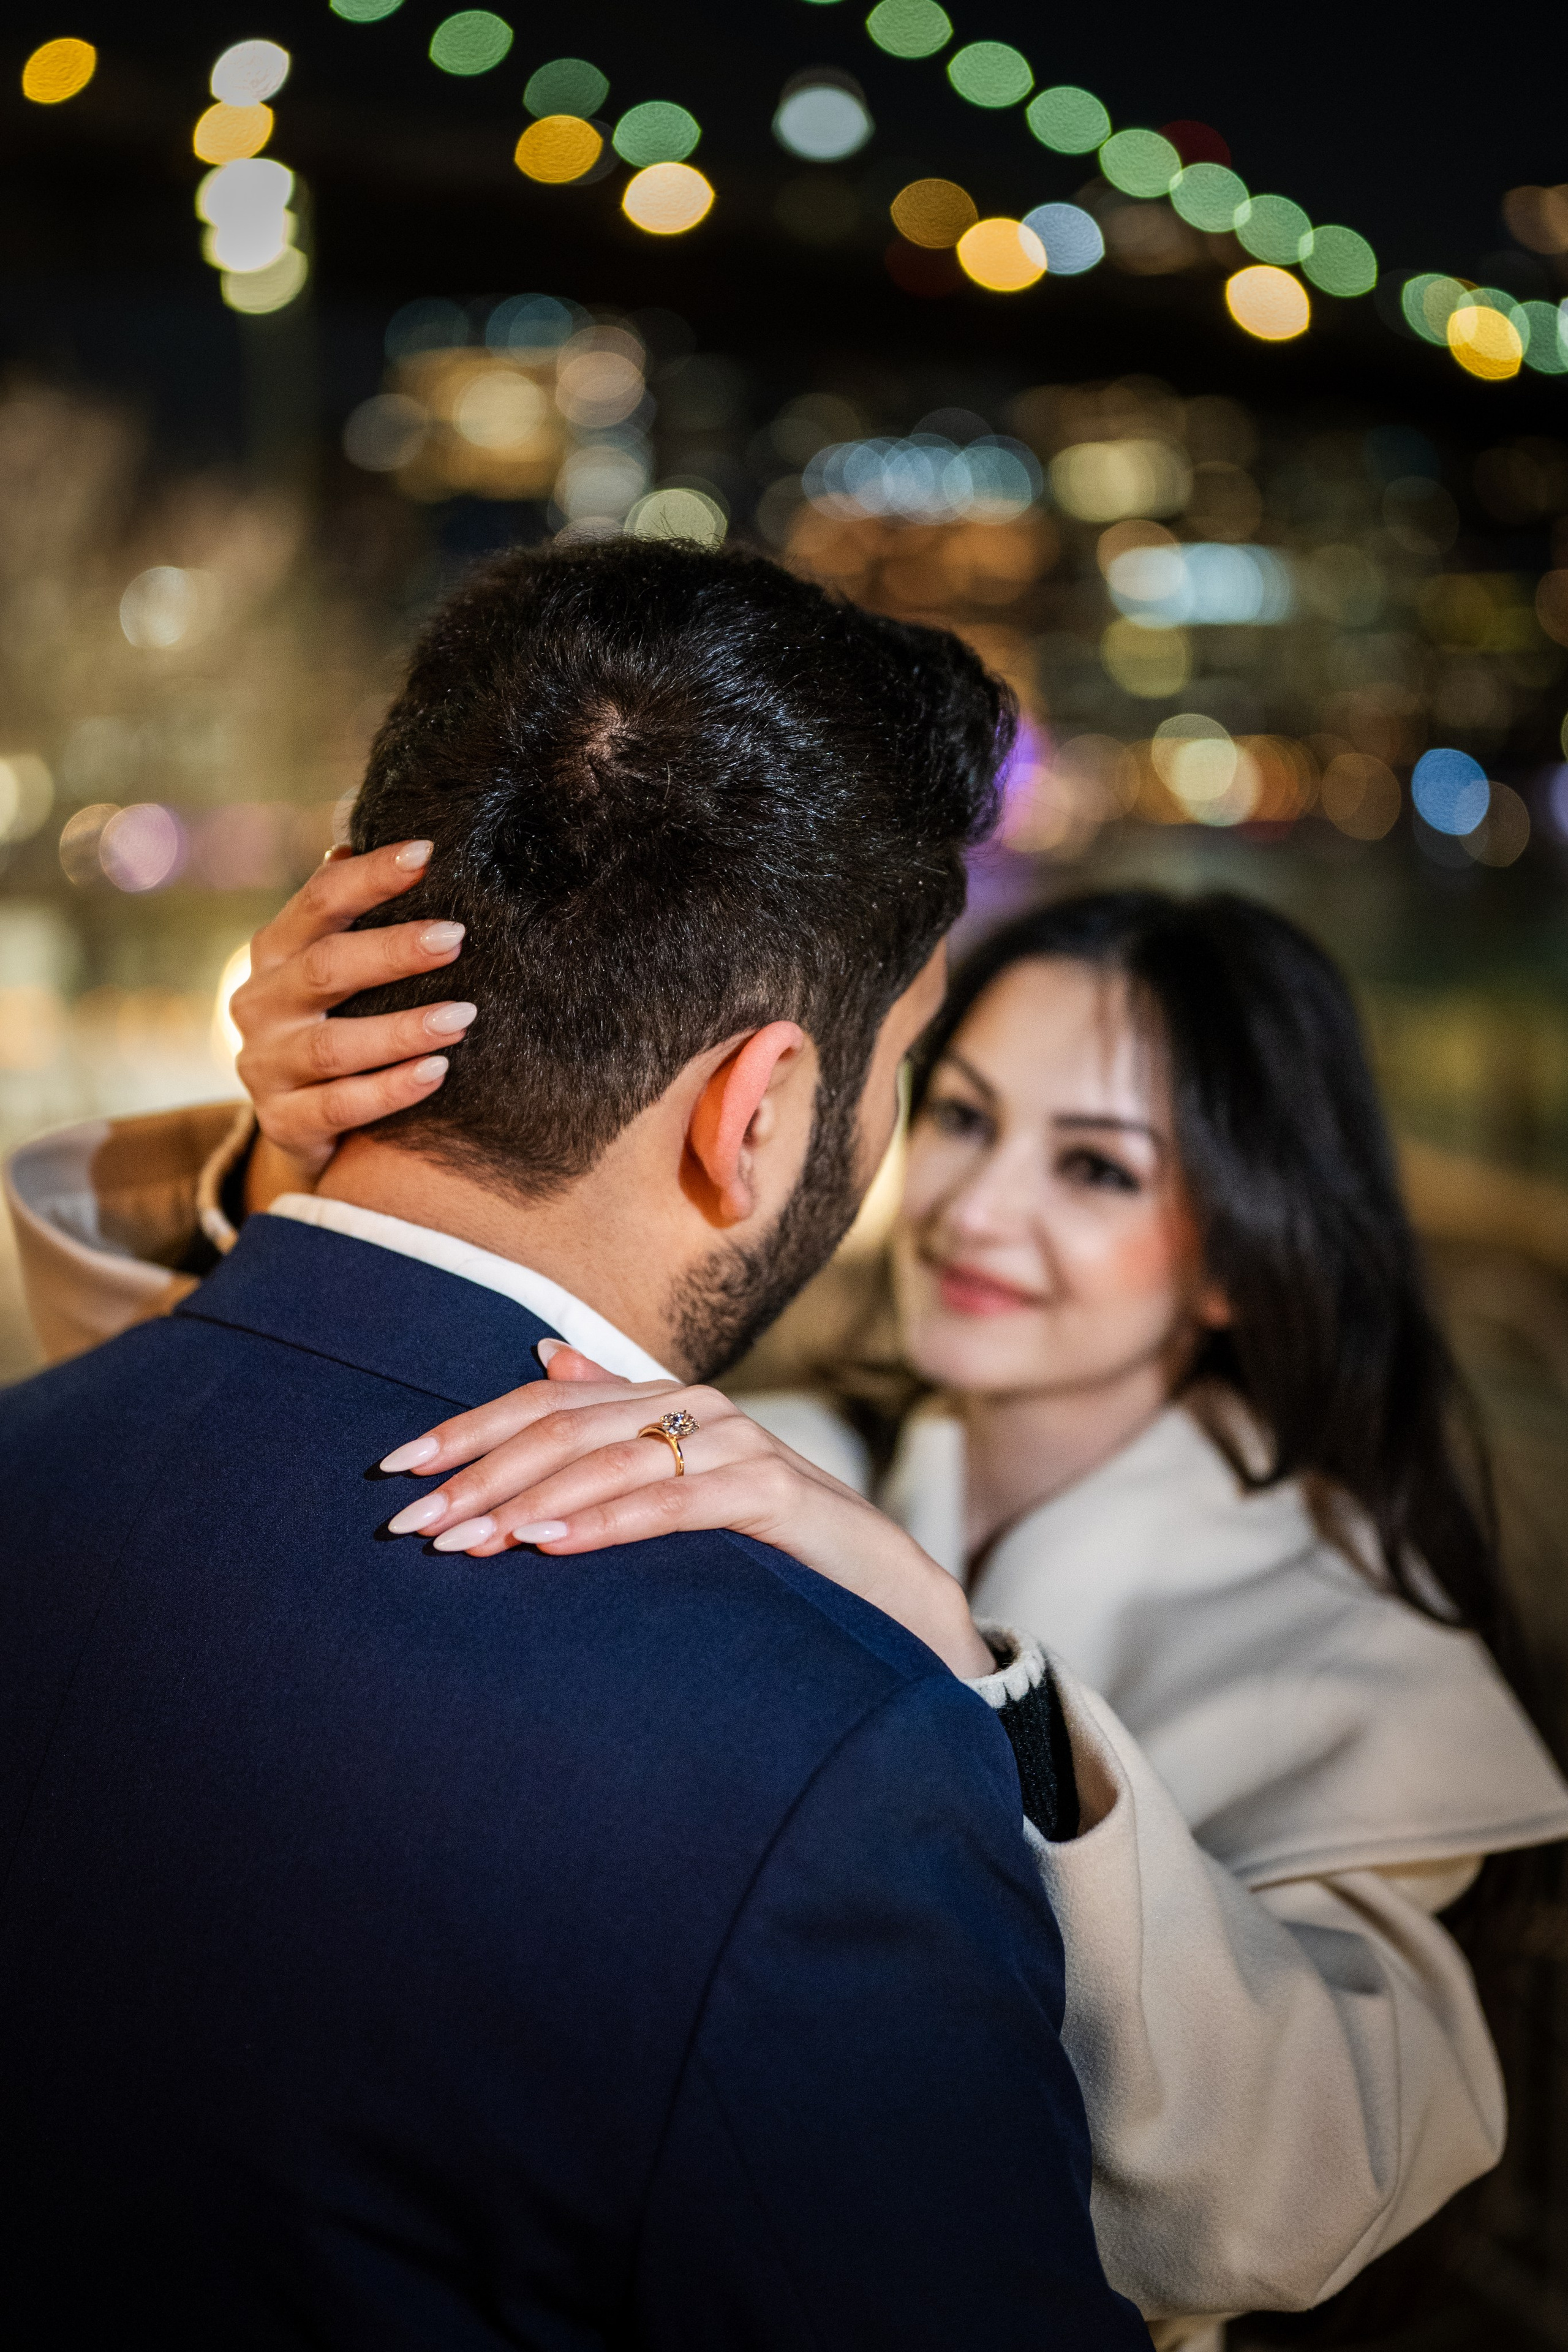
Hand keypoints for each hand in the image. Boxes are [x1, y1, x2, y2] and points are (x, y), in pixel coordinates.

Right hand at [232, 840, 475, 1185]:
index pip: (318, 902)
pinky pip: (339, 1107)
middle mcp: (259, 1004)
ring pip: (333, 1046)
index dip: (369, 877)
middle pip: (324, 968)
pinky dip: (391, 1089)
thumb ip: (357, 917)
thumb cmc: (339, 1023)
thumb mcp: (340, 971)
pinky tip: (439, 1072)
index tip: (427, 853)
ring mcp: (265, 1066)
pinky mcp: (282, 1122)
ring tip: (463, 1016)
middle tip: (455, 937)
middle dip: (392, 951)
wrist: (303, 1125)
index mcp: (275, 953)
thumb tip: (397, 843)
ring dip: (401, 1030)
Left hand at [379, 1348, 994, 1679]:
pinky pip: (674, 1503)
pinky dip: (607, 1522)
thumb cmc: (766, 1530)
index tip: (395, 1467)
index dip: (467, 1429)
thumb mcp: (679, 1469)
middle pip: (563, 1428)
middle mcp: (694, 1405)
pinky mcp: (771, 1492)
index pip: (543, 1401)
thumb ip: (615, 1412)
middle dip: (479, 1474)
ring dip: (528, 1502)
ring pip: (610, 1461)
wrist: (881, 1575)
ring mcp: (736, 1444)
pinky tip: (552, 1545)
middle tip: (412, 1522)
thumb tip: (541, 1352)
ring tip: (466, 1539)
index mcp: (662, 1397)